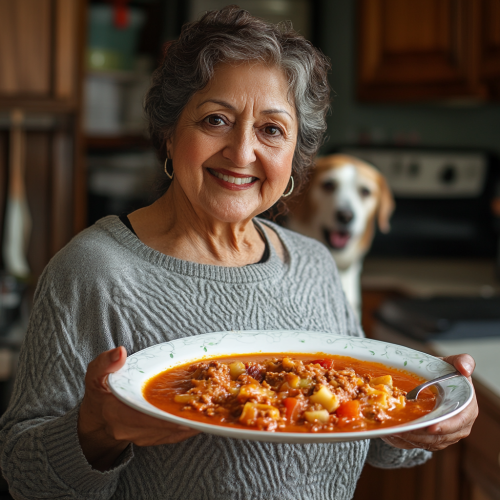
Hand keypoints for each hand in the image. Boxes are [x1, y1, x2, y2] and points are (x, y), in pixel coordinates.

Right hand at [78, 347, 199, 470]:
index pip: (148, 415)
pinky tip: (204, 411)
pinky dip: (191, 424)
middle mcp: (132, 430)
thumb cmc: (101, 392)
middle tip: (210, 397)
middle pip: (168, 424)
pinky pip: (177, 434)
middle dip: (190, 412)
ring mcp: (145, 438)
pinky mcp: (155, 440)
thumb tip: (120, 352)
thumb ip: (105, 362)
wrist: (99, 418)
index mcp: (118, 413)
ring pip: (176, 431)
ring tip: (212, 403)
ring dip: (194, 418)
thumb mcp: (95, 373)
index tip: (192, 399)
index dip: (171, 410)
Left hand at [382, 353, 477, 451]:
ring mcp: (446, 434)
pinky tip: (395, 434)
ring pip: (430, 443)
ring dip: (412, 438)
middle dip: (423, 435)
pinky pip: (420, 444)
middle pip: (442, 436)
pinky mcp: (432, 439)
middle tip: (405, 430)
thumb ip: (462, 361)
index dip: (446, 426)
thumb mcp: (450, 364)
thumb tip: (465, 369)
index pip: (459, 421)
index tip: (430, 427)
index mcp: (466, 408)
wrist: (428, 381)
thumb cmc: (441, 372)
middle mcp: (459, 424)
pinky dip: (407, 440)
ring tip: (396, 430)